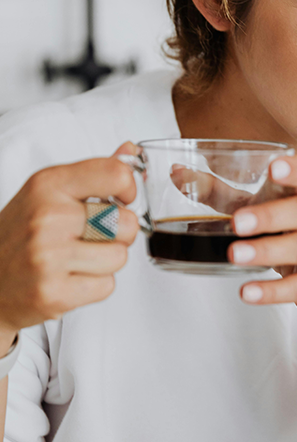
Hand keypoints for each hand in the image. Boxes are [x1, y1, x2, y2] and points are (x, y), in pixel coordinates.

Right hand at [0, 143, 138, 341]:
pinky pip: (107, 286)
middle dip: (118, 233)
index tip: (120, 200)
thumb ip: (93, 175)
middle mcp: (47, 217)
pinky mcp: (53, 292)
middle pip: (126, 222)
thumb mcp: (49, 194)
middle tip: (92, 237)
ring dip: (106, 262)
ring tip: (78, 259)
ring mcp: (48, 256)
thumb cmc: (21, 235)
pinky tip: (71, 277)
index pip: (115, 174)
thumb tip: (131, 149)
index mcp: (48, 185)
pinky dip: (95, 286)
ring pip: (120, 256)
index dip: (128, 190)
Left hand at [229, 156, 296, 323]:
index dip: (295, 170)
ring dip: (266, 251)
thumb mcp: (258, 208)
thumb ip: (219, 192)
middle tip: (236, 221)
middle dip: (269, 215)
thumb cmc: (291, 234)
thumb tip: (177, 173)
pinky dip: (274, 291)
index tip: (274, 166)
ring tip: (235, 255)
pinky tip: (249, 292)